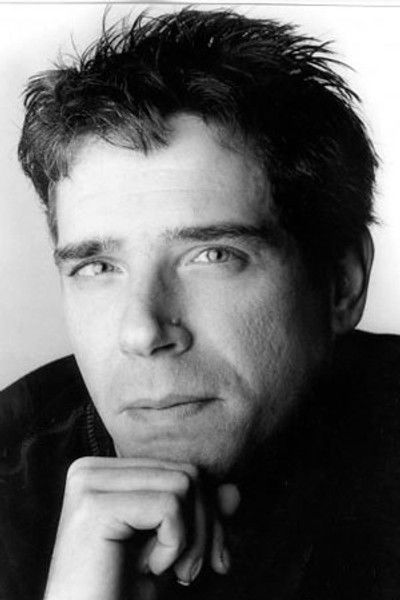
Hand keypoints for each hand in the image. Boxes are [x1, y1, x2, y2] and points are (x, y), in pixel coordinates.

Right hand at [43, 457, 239, 599]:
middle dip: (205, 527)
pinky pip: (168, 507)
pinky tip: (149, 568)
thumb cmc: (125, 592)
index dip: (207, 514)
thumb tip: (234, 491)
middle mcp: (90, 469)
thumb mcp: (172, 548)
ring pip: (183, 484)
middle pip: (185, 473)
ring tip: (170, 571)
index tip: (210, 559)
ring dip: (191, 540)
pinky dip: (174, 545)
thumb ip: (200, 514)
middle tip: (190, 572)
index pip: (180, 468)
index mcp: (102, 471)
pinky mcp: (94, 506)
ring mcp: (88, 483)